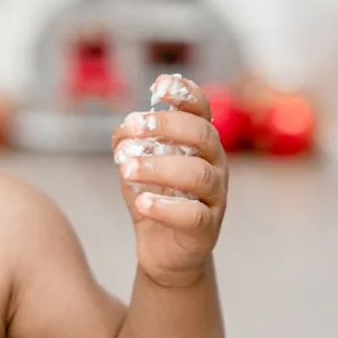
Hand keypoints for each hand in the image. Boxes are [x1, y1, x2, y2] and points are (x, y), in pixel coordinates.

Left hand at [112, 75, 227, 285]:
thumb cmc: (156, 199)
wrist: (165, 253)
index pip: (202, 110)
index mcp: (200, 145)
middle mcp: (214, 165)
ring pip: (197, 174)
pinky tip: (141, 202)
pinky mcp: (206, 228)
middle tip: (133, 129)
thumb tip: (123, 132)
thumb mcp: (137, 166)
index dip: (185, 93)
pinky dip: (165, 206)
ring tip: (127, 169)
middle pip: (203, 136)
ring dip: (158, 167)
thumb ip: (130, 145)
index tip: (159, 84)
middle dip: (166, 127)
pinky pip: (192, 214)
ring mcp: (215, 197)